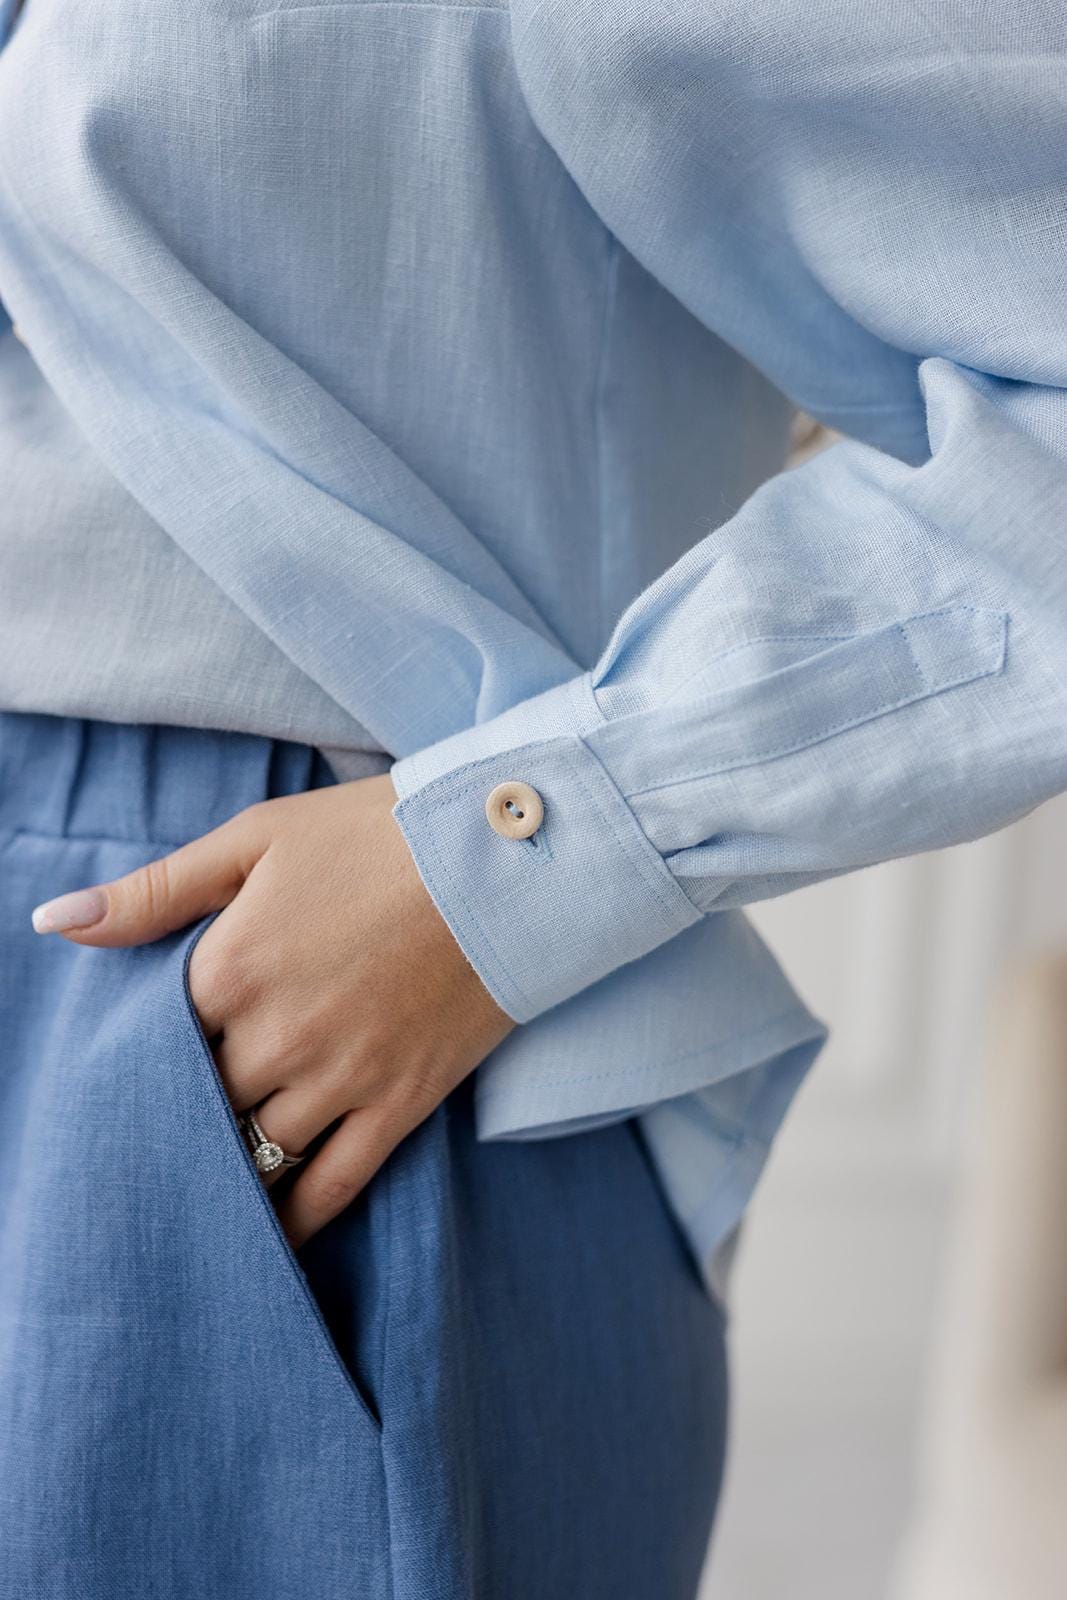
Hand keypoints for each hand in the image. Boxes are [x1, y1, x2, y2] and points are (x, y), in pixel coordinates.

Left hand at [31, 774, 515, 1246]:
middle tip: (167, 1134)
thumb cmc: (379, 834)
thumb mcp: (258, 837)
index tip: (142, 1069)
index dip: (145, 1058)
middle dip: (183, 1118)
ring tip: (205, 1189)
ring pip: (257, 1153)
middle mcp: (276, 1036)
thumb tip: (53, 921)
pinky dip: (295, 1220)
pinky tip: (271, 1238)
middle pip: (201, 1106)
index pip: (155, 1043)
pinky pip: (333, 1185)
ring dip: (228, 1170)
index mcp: (231, 968)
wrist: (508, 859)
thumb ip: (155, 890)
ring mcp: (340, 1078)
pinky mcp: (399, 1103)